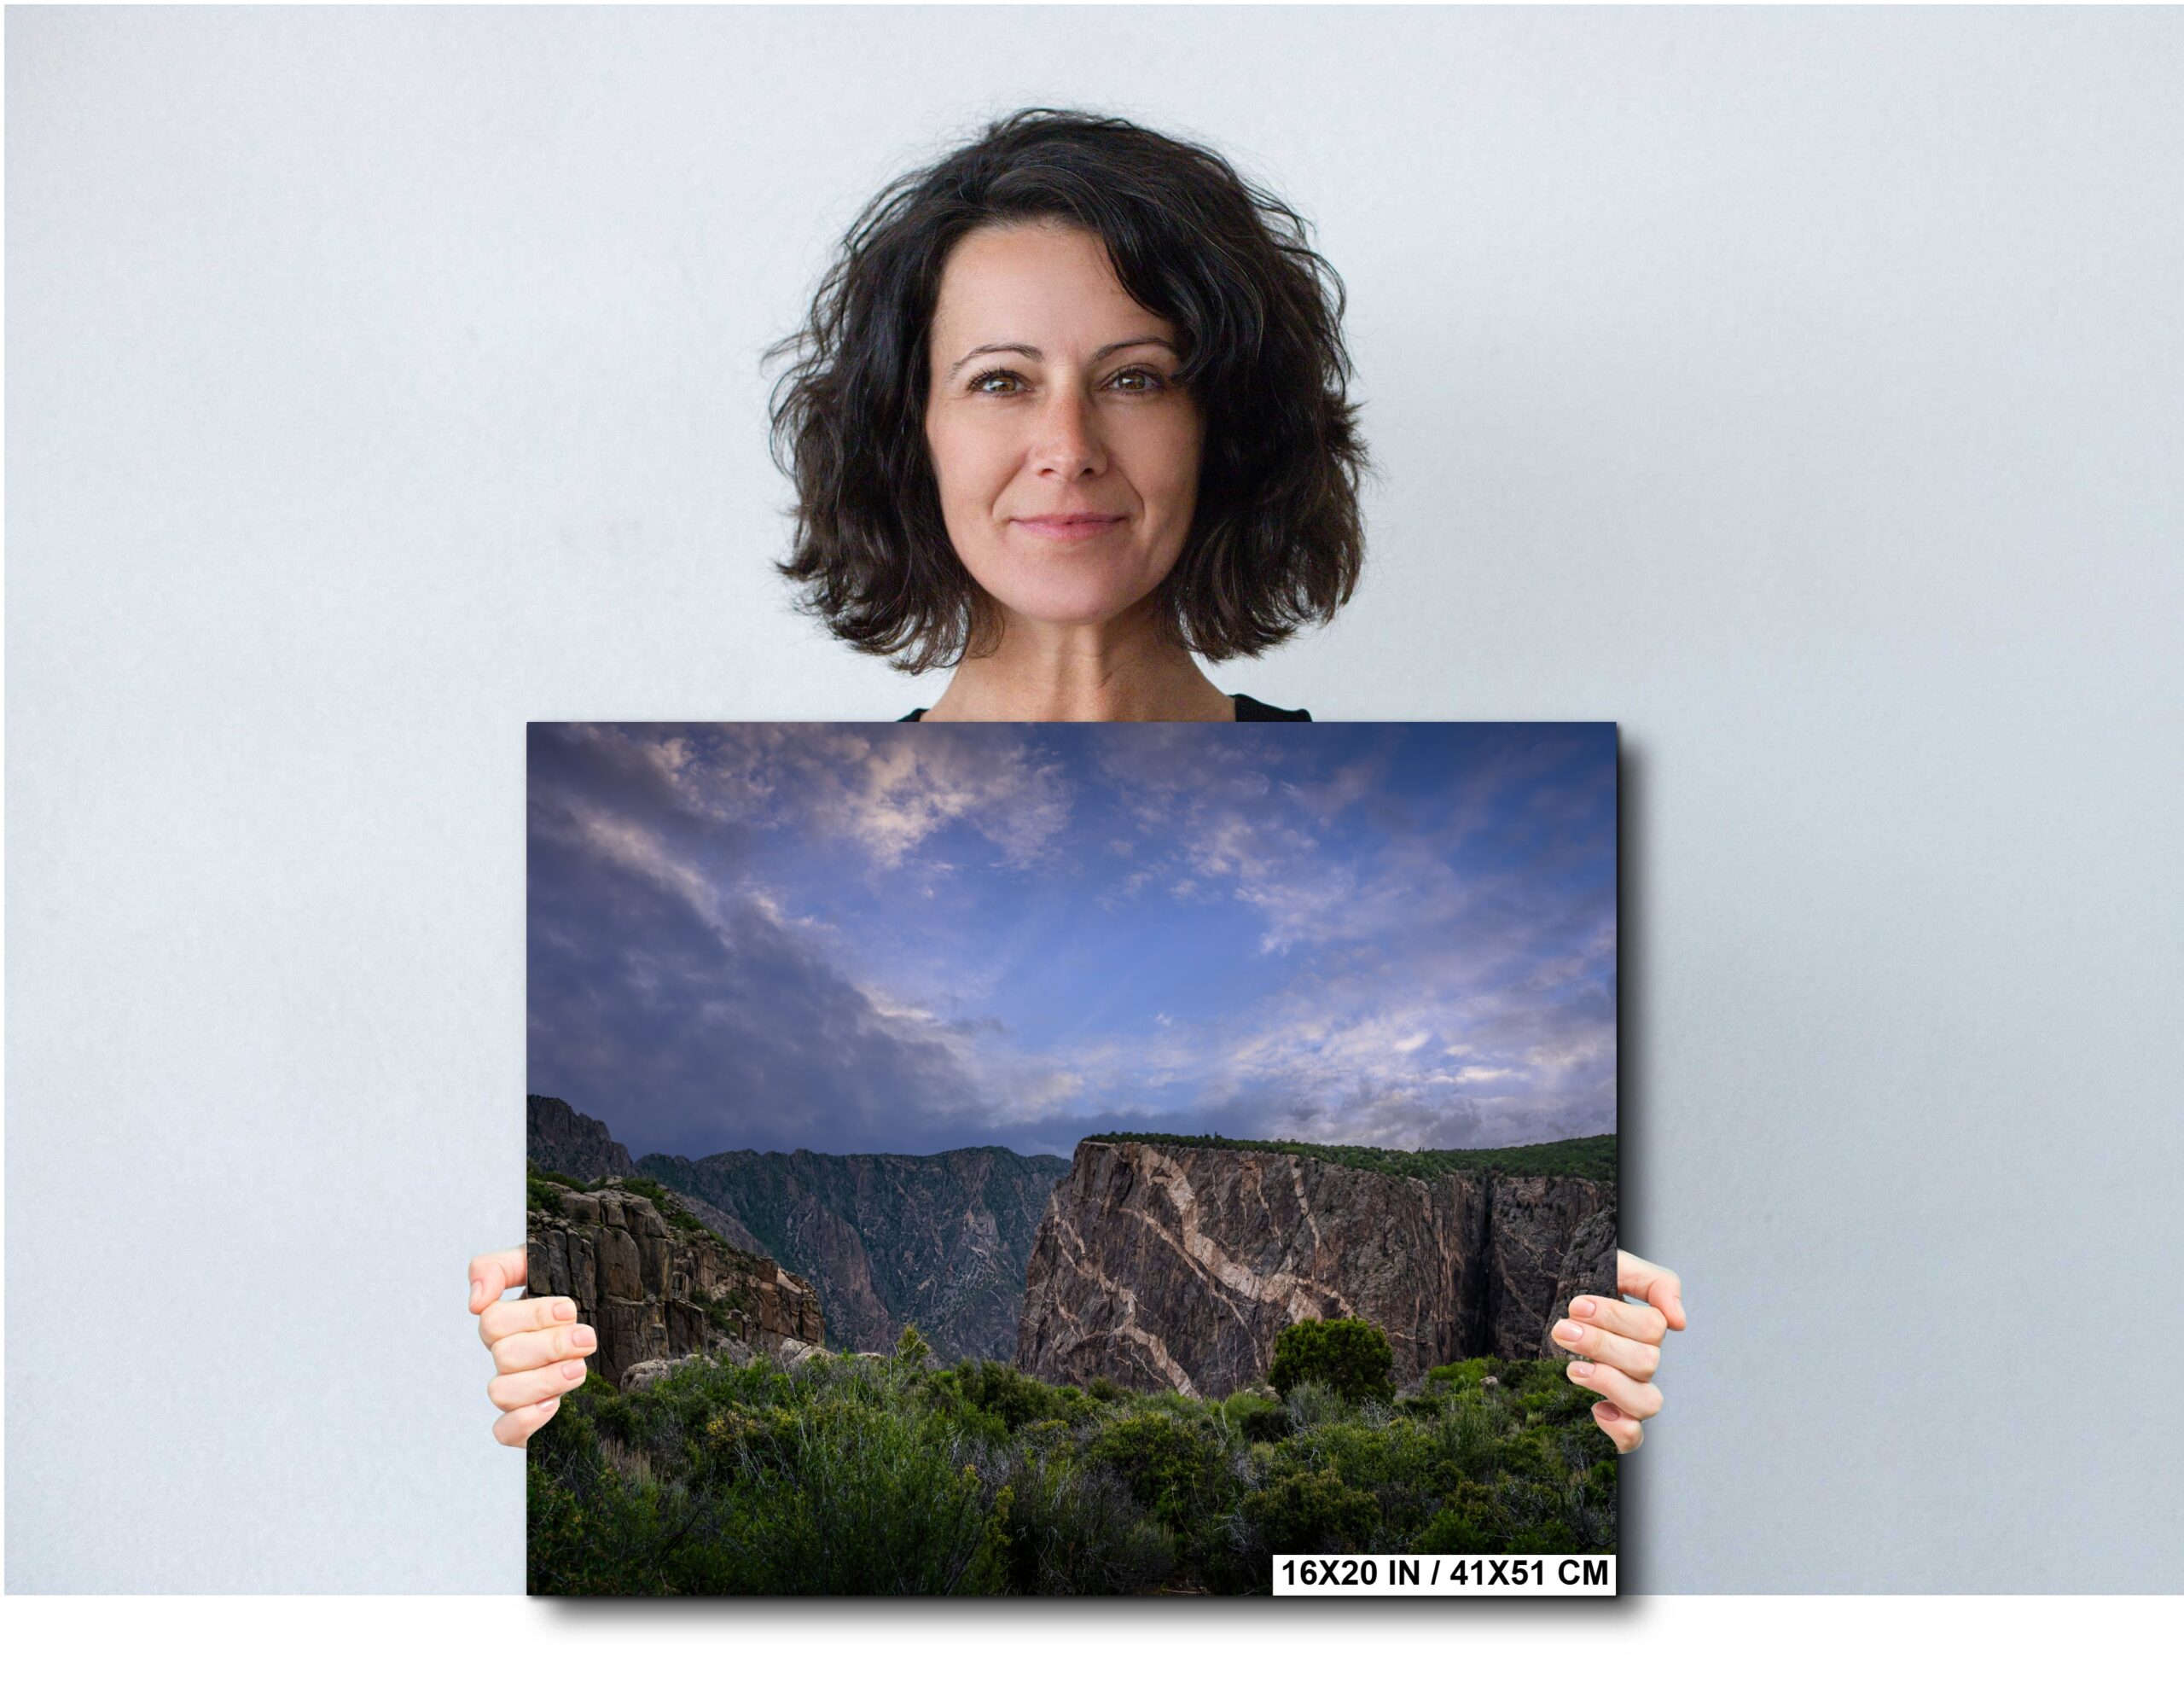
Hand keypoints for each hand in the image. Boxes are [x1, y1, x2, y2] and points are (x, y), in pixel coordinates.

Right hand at [468, 1246, 596, 1447]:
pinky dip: (524, 1421)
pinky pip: (505, 1432)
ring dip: (543, 1380)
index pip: (494, 1320)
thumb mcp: (540, 1265)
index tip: (570, 1310)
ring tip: (579, 1368)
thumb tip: (476, 1301)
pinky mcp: (526, 1422)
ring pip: (502, 1392)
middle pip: (504, 1356)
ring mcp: (515, 1389)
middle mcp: (506, 1357)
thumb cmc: (575, 1292)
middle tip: (586, 1338)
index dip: (531, 1316)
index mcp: (507, 1322)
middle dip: (550, 1346)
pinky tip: (554, 1405)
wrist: (613, 1327)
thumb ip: (500, 1267)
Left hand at [1553, 1249, 1685, 1454]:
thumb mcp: (1616, 1265)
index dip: (1615, 1318)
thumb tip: (1679, 1320)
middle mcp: (1641, 1362)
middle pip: (1646, 1363)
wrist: (1540, 1297)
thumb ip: (1655, 1282)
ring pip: (1647, 1403)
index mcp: (1645, 1328)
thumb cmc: (1580, 1281)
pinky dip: (1621, 1429)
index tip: (1576, 1306)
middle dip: (1600, 1345)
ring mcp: (1628, 1391)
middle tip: (1562, 1330)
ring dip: (1610, 1384)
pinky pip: (1633, 1438)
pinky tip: (1596, 1409)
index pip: (1652, 1328)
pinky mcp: (1612, 1416)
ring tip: (1572, 1369)